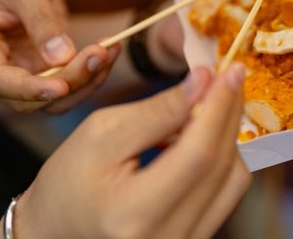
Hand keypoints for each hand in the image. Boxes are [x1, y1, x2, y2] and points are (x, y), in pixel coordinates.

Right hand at [0, 0, 117, 112]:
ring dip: (83, 83)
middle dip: (67, 82)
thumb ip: (41, 20)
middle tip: (101, 54)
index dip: (30, 89)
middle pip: (25, 97)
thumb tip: (61, 58)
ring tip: (110, 52)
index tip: (63, 86)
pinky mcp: (35, 75)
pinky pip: (62, 87)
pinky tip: (108, 53)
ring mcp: (11, 76)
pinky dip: (87, 76)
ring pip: (47, 100)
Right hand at [10, 65, 249, 238]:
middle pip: (221, 165)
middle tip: (227, 75)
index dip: (220, 107)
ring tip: (207, 105)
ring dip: (227, 134)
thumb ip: (158, 110)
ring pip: (233, 179)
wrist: (59, 228)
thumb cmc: (70, 179)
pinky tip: (201, 134)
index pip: (199, 154)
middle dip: (229, 113)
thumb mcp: (102, 133)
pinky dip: (220, 156)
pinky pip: (226, 192)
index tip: (231, 70)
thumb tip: (205, 81)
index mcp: (136, 213)